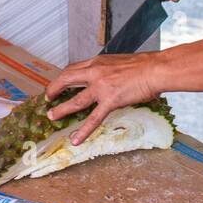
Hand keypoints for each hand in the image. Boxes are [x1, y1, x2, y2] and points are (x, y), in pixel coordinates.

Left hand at [45, 53, 163, 145]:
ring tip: (52, 116)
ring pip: (75, 100)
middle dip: (54, 89)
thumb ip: (109, 70)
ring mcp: (101, 87)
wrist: (155, 69)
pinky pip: (94, 118)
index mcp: (98, 62)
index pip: (73, 68)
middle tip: (48, 98)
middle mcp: (95, 72)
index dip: (63, 77)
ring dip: (62, 109)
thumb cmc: (143, 65)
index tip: (58, 83)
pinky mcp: (110, 100)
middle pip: (66, 79)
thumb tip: (108, 78)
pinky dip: (83, 130)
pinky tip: (76, 139)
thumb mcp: (119, 62)